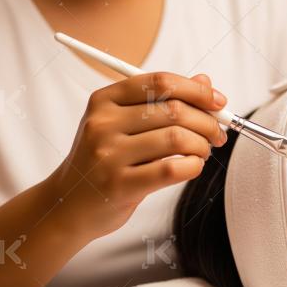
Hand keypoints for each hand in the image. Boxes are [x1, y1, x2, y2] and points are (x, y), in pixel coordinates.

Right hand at [44, 72, 227, 239]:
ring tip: (203, 152)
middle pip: (174, 110)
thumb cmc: (103, 160)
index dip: (197, 90)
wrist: (68, 204)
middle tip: (216, 134)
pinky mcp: (119, 185)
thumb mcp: (124, 124)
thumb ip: (163, 101)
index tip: (218, 102)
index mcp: (104, 100)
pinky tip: (193, 167)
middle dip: (207, 121)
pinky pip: (172, 170)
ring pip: (177, 139)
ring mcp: (108, 155)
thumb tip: (205, 82)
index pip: (160, 83)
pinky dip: (194, 166)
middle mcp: (103, 123)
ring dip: (202, 145)